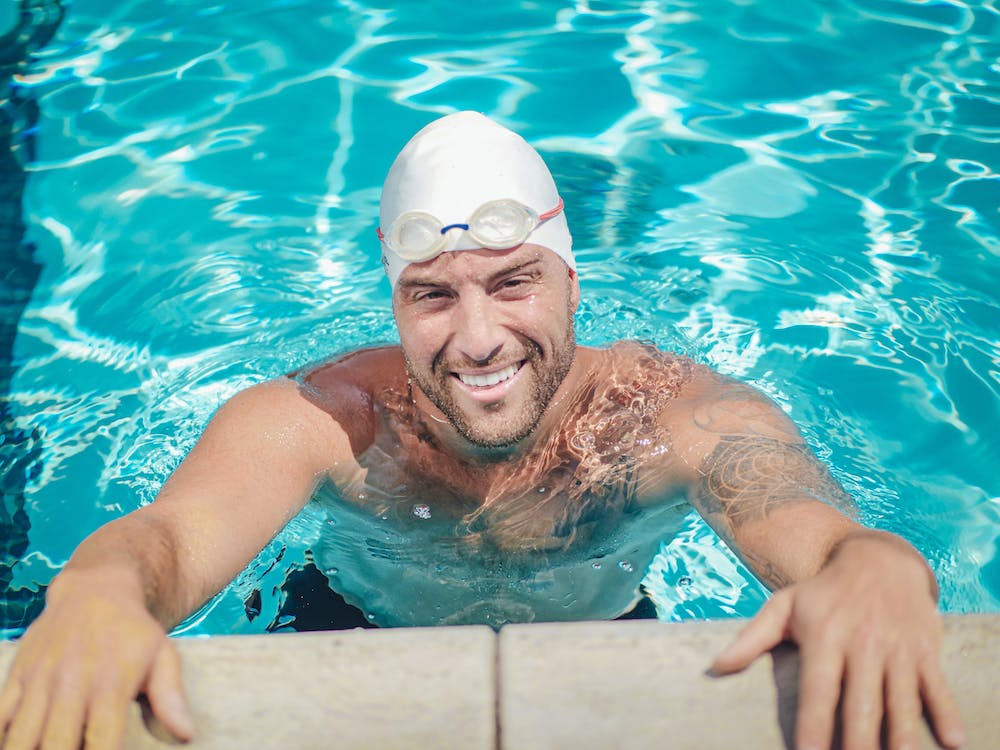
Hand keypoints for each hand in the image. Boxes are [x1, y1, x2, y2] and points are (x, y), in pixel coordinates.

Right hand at [0, 575, 194, 748]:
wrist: (95, 589)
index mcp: (111, 684)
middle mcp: (71, 683)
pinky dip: (6, 736)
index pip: (102, 744)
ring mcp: (39, 680)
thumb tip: (186, 734)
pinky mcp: (17, 676)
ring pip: (20, 738)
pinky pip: (0, 718)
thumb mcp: (162, 655)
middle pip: (56, 747)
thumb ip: (171, 696)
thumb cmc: (133, 631)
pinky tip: (22, 741)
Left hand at [711, 534, 964, 749]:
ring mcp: (896, 648)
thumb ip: (751, 639)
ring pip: (901, 701)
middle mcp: (861, 644)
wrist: (879, 559)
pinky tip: (954, 743)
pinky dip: (947, 714)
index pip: (818, 691)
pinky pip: (938, 687)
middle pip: (861, 704)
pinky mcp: (926, 650)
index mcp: (824, 637)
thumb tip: (716, 668)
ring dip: (901, 736)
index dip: (814, 727)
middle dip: (859, 742)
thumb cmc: (823, 592)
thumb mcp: (784, 606)